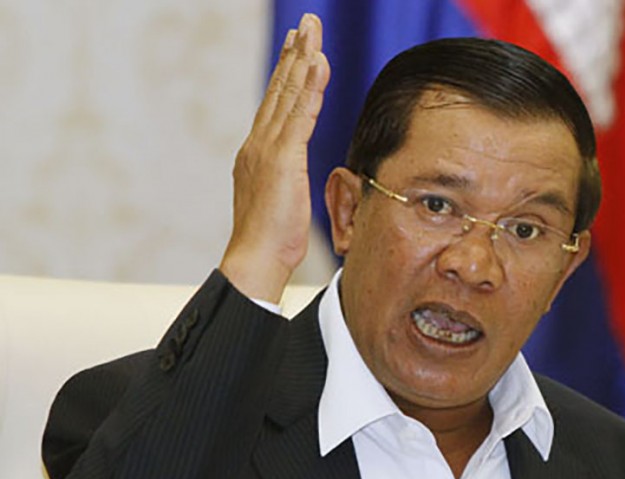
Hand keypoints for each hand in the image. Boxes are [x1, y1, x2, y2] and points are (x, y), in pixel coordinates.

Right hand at [220, 13, 330, 301]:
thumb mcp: (279, 201)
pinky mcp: (283, 159)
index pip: (276, 104)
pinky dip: (310, 86)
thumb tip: (289, 178)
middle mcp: (259, 143)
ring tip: (312, 30)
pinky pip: (301, 114)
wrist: (255, 259)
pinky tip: (319, 63)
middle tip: (305, 24)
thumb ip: (284, 180)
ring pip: (289, 94)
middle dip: (294, 53)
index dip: (287, 74)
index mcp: (258, 152)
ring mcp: (268, 148)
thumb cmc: (270, 240)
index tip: (297, 48)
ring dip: (303, 58)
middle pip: (280, 89)